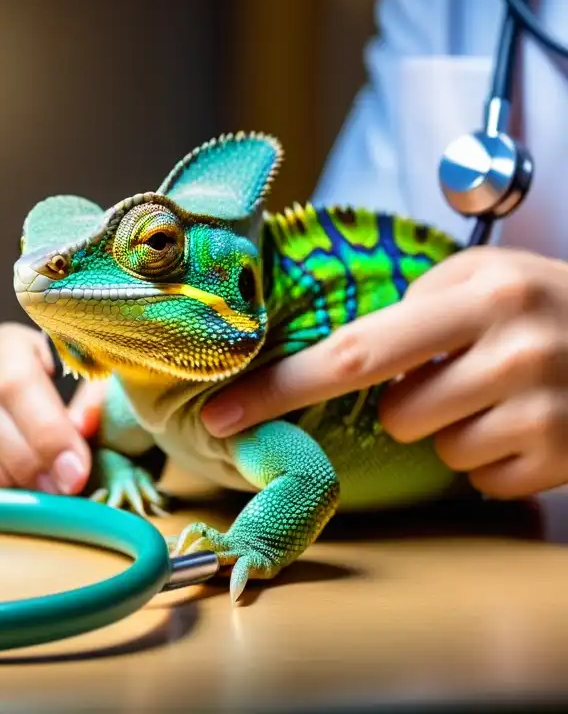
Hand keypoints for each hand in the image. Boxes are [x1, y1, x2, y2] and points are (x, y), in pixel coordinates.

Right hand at [0, 322, 107, 493]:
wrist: (51, 405)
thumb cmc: (77, 389)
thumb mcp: (97, 378)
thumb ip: (94, 396)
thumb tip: (81, 425)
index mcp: (13, 342)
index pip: (16, 381)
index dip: (45, 430)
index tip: (74, 469)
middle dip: (29, 461)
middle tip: (60, 489)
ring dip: (7, 477)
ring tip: (40, 491)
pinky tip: (12, 484)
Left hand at [201, 247, 567, 497]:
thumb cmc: (539, 303)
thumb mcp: (476, 279)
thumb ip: (405, 310)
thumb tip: (324, 355)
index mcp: (477, 294)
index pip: (351, 353)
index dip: (278, 389)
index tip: (221, 416)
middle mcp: (511, 349)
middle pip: (395, 415)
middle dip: (406, 403)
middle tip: (451, 373)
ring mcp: (542, 409)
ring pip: (435, 448)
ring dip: (451, 427)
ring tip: (495, 393)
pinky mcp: (559, 457)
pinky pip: (478, 477)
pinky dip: (489, 456)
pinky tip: (522, 421)